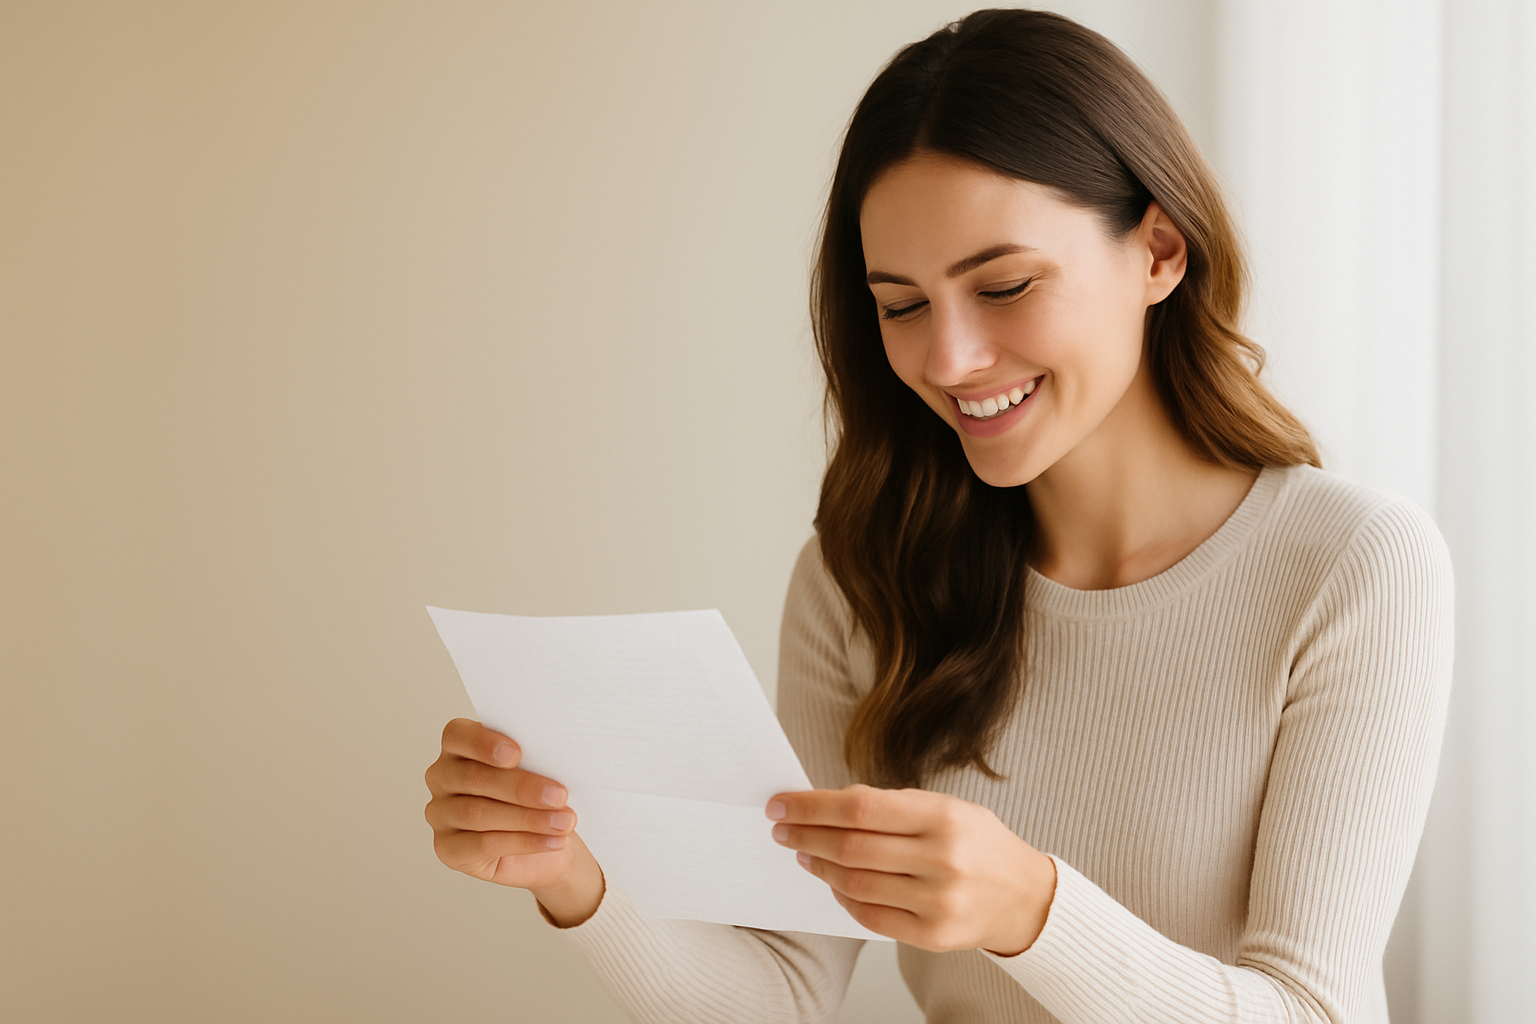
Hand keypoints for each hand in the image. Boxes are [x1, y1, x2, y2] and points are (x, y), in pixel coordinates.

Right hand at [424, 718, 603, 925]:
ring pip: (478, 813)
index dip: (483, 743)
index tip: (516, 754)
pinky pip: (482, 845)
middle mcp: (443, 777)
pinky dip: (523, 842)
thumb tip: (555, 758)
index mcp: (459, 746)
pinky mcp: (447, 848)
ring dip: (528, 818)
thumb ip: (535, 759)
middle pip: (473, 777)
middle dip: (521, 787)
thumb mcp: (541, 770)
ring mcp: (440, 814)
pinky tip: (551, 840)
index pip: (457, 735)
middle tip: (559, 795)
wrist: (547, 838)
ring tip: (564, 821)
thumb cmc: (540, 793)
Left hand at [767, 784, 1055, 955]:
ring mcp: (937, 902)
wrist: (1024, 896)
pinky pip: (869, 916)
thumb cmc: (978, 843)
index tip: (782, 803)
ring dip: (818, 866)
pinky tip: (832, 881)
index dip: (813, 806)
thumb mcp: (946, 807)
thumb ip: (892, 804)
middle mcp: (942, 860)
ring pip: (854, 884)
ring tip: (802, 852)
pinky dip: (843, 897)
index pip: (861, 807)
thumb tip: (832, 801)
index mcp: (944, 817)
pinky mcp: (931, 936)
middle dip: (806, 835)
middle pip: (851, 847)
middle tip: (781, 827)